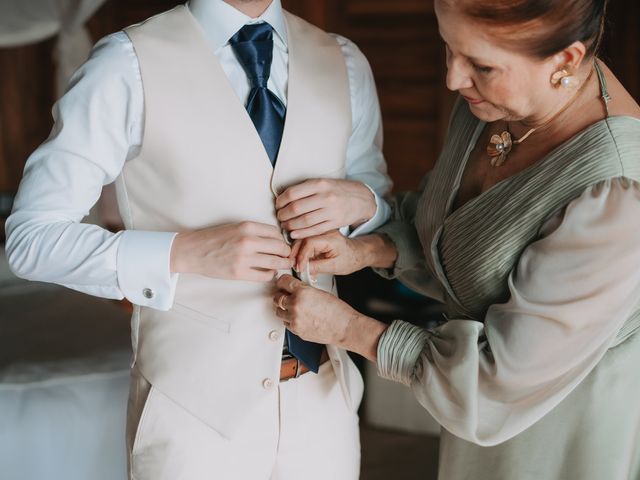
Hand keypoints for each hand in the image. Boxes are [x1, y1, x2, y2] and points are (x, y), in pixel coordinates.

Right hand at [170, 222, 292, 281]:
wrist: (192, 251)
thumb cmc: (213, 238)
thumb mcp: (235, 227)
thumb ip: (254, 232)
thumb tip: (275, 240)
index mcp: (247, 227)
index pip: (276, 233)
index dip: (282, 240)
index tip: (282, 244)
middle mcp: (247, 241)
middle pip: (280, 247)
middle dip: (286, 253)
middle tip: (287, 256)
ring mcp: (244, 258)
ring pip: (275, 262)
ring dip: (283, 264)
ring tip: (284, 265)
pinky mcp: (239, 273)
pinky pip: (265, 275)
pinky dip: (271, 274)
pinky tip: (270, 272)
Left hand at [273, 275, 386, 360]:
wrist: (344, 328)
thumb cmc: (337, 311)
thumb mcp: (320, 292)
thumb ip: (304, 289)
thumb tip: (295, 288)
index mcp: (302, 292)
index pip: (283, 282)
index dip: (282, 282)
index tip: (282, 283)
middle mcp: (296, 305)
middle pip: (277, 297)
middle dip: (281, 295)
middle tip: (286, 295)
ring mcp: (295, 319)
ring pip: (279, 311)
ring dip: (284, 308)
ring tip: (294, 307)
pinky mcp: (296, 330)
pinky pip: (286, 323)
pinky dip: (289, 320)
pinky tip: (299, 317)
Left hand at [275, 179, 375, 238]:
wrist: (362, 198)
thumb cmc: (337, 190)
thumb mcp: (323, 183)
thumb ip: (305, 189)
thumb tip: (283, 197)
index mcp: (320, 184)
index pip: (292, 193)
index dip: (280, 201)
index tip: (277, 205)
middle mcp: (326, 196)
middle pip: (296, 208)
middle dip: (283, 215)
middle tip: (279, 217)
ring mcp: (332, 211)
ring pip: (304, 221)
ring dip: (290, 225)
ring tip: (285, 225)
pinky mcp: (336, 223)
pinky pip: (315, 230)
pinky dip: (302, 233)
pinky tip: (294, 234)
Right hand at [290, 230, 365, 275]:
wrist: (357, 253)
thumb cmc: (350, 259)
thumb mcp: (335, 267)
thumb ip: (317, 267)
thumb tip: (302, 269)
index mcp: (331, 237)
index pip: (309, 242)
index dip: (301, 255)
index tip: (299, 267)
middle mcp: (324, 231)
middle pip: (302, 238)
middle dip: (295, 253)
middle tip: (294, 267)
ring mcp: (320, 232)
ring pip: (301, 239)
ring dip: (296, 253)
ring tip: (297, 266)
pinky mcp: (317, 236)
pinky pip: (304, 242)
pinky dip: (301, 252)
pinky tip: (301, 262)